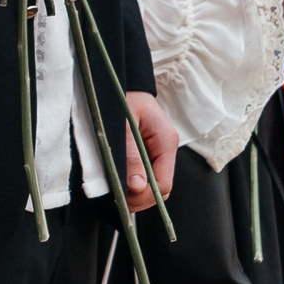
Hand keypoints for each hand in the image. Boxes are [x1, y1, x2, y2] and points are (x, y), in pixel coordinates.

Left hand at [121, 93, 178, 210]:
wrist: (119, 83)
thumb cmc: (121, 98)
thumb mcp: (123, 126)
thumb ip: (131, 155)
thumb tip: (137, 186)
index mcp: (165, 141)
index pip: (164, 183)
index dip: (145, 196)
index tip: (125, 199)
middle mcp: (166, 148)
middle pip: (161, 187)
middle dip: (141, 198)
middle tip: (118, 200)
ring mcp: (159, 151)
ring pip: (154, 183)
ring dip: (137, 192)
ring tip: (117, 192)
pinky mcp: (149, 151)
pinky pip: (146, 174)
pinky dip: (134, 182)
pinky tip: (120, 182)